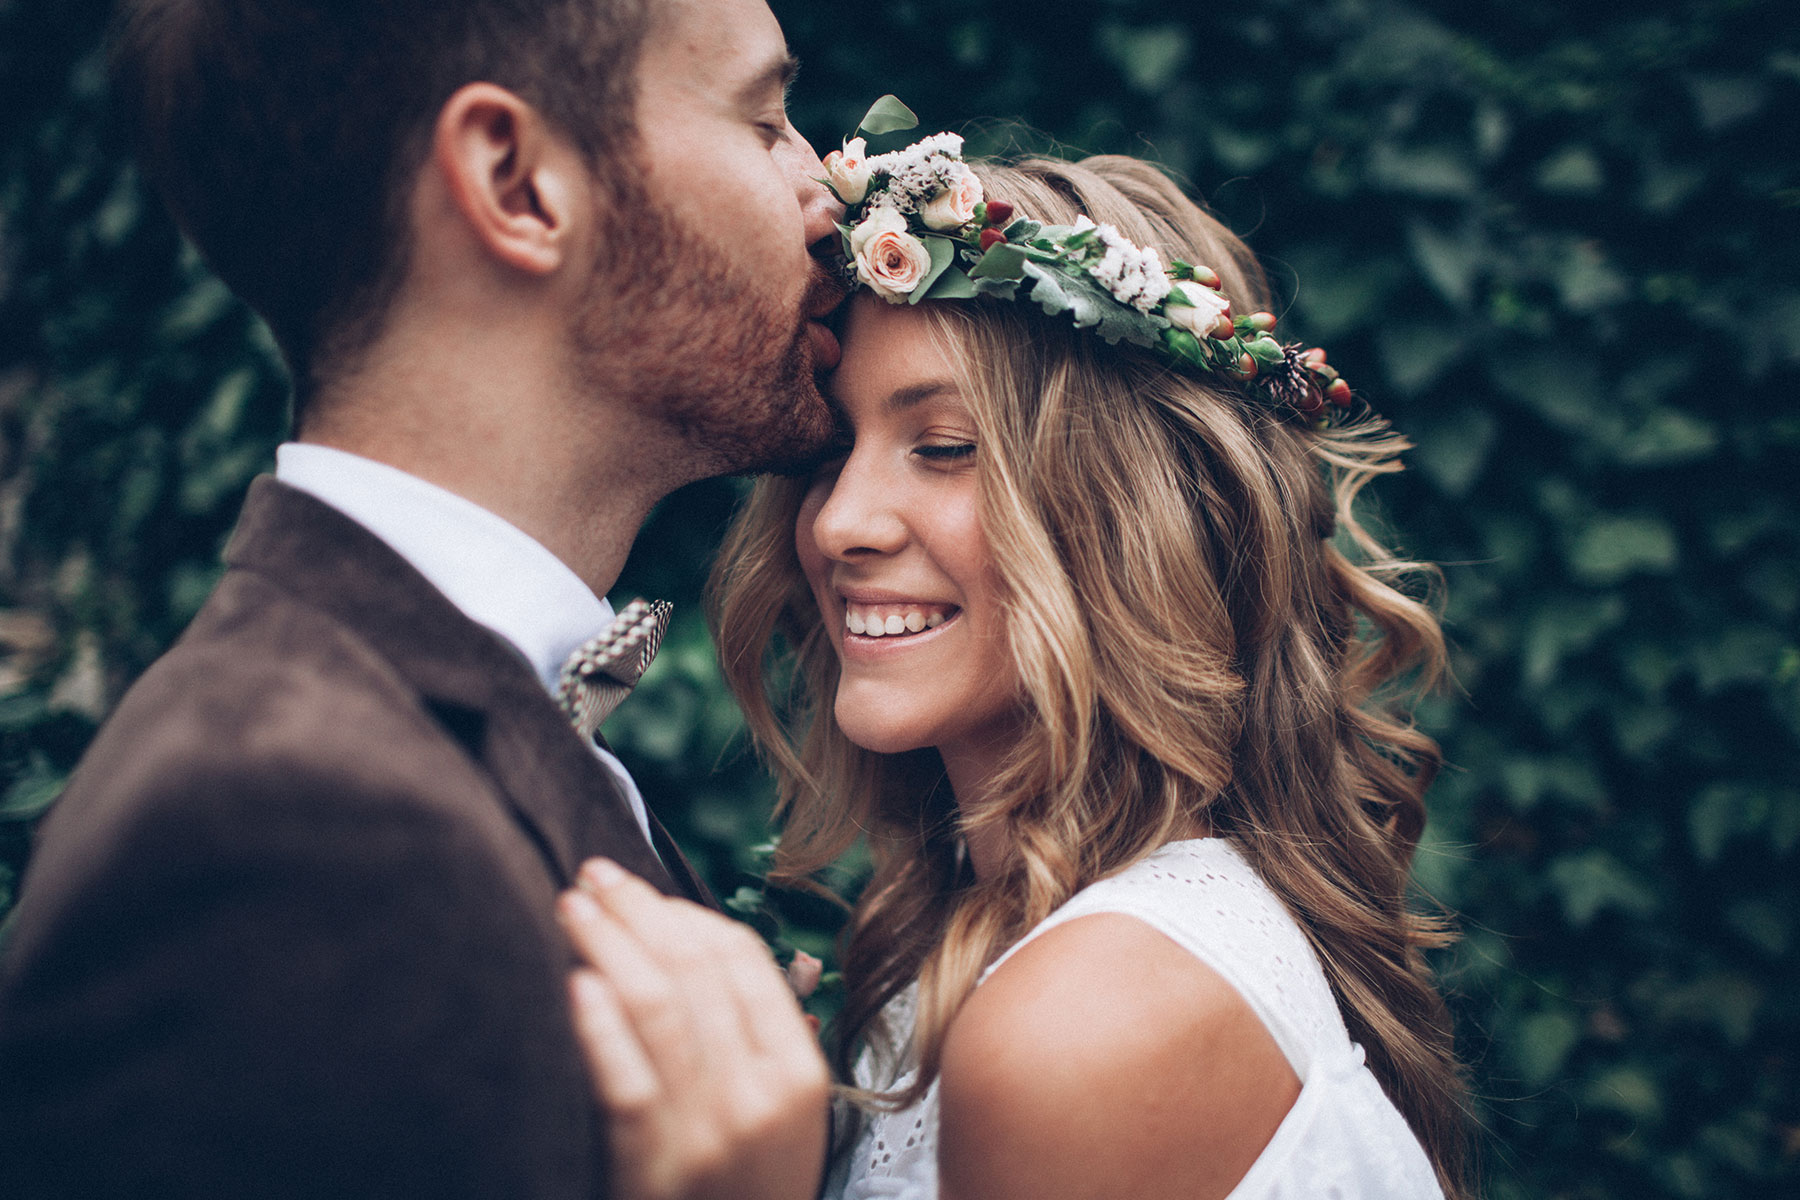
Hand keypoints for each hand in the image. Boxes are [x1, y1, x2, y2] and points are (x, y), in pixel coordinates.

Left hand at [558, 859, 829, 1199]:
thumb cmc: (749, 1194)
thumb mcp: (784, 1117)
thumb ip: (766, 1034)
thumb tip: (735, 948)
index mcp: (795, 1072)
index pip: (741, 961)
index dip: (686, 913)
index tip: (643, 890)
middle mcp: (756, 1094)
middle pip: (693, 970)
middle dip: (639, 911)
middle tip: (595, 874)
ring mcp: (706, 1130)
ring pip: (656, 1008)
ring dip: (608, 944)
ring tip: (571, 907)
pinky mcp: (653, 1167)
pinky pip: (625, 1079)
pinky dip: (599, 1025)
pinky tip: (575, 983)